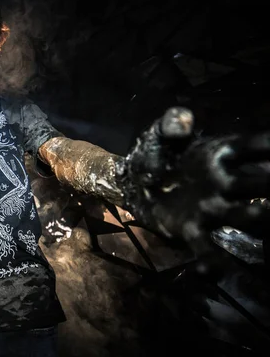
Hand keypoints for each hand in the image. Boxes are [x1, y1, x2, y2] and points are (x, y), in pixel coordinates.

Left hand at [120, 107, 268, 263]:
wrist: (133, 183)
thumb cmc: (156, 155)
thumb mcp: (161, 135)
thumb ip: (171, 124)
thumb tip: (183, 118)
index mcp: (220, 156)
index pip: (251, 148)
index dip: (266, 146)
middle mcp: (223, 184)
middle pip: (256, 184)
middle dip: (268, 185)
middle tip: (269, 192)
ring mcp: (210, 209)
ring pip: (240, 216)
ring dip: (254, 218)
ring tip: (260, 214)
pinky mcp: (190, 230)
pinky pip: (205, 249)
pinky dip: (211, 262)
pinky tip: (207, 271)